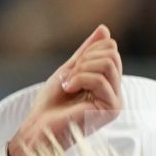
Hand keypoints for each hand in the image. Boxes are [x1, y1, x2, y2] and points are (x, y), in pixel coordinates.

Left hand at [7, 25, 123, 155]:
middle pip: (112, 54)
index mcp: (108, 83)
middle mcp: (116, 93)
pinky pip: (100, 79)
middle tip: (68, 77)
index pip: (110, 49)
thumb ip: (87, 52)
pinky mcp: (112, 110)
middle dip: (85, 60)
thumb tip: (104, 29)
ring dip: (80, 70)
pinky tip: (68, 89)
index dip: (87, 52)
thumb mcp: (70, 69)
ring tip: (68, 84)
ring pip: (108, 63)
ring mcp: (116, 102)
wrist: (39, 127)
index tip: (70, 70)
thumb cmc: (50, 104)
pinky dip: (78, 79)